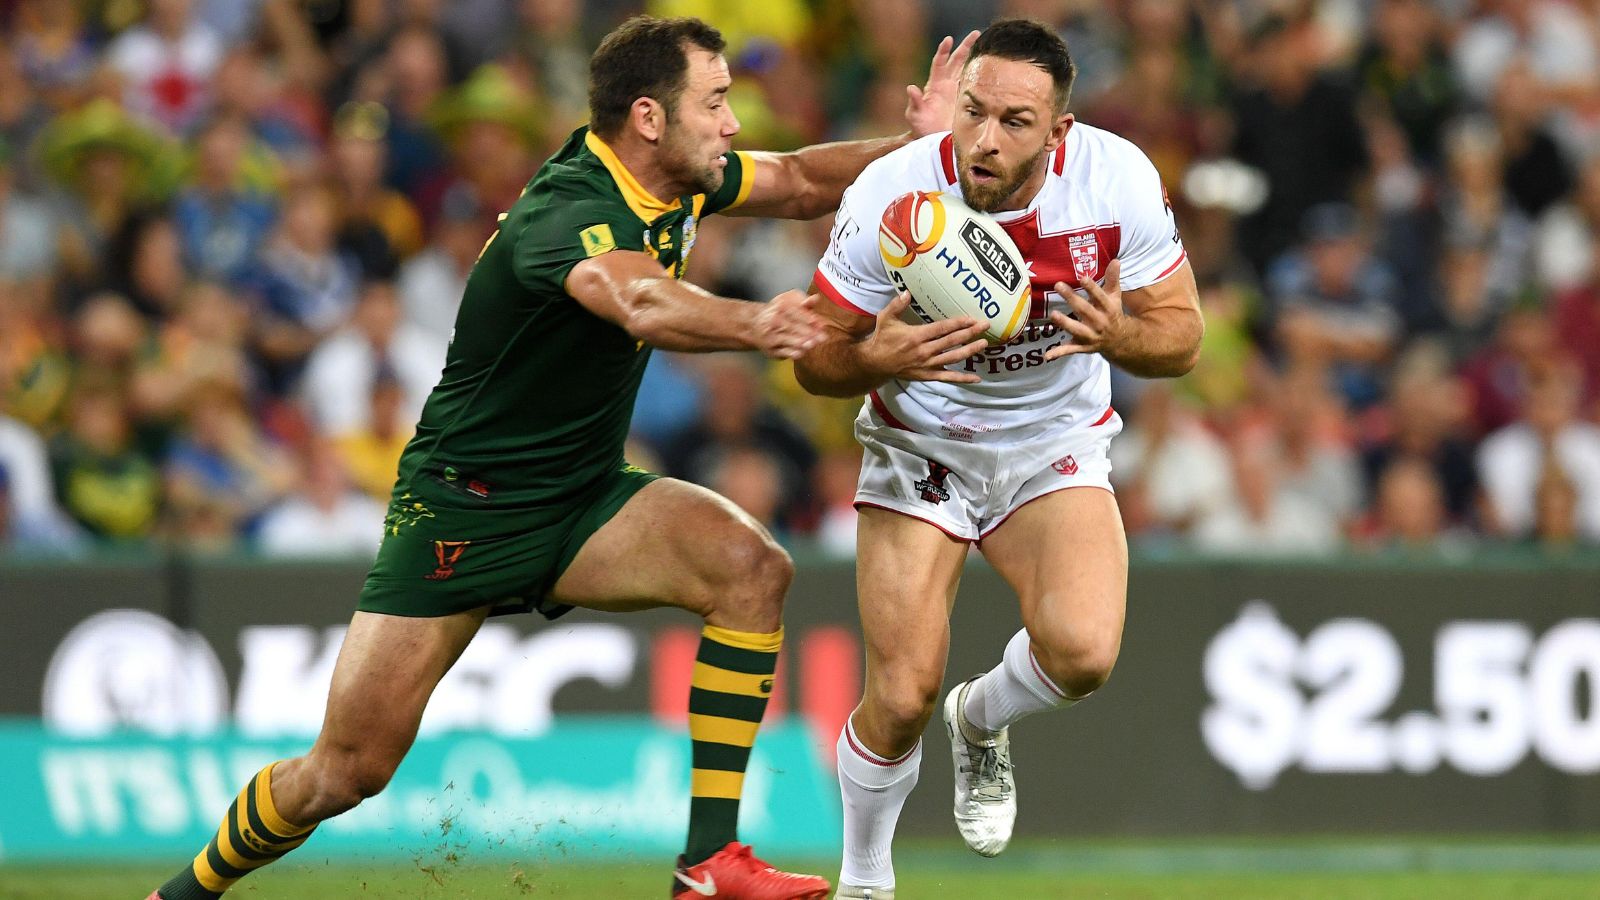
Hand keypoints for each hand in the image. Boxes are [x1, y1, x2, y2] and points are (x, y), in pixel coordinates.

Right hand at [753, 290, 825, 358]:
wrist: (757, 323)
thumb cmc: (780, 312)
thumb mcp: (791, 301)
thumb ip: (805, 302)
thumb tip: (815, 298)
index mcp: (780, 306)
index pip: (795, 312)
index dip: (808, 318)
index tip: (819, 323)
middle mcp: (773, 320)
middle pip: (792, 326)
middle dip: (807, 332)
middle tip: (821, 337)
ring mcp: (770, 335)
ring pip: (785, 339)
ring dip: (799, 342)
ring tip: (811, 344)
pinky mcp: (770, 349)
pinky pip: (781, 352)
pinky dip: (790, 353)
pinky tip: (800, 353)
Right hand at [863, 292, 988, 382]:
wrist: (875, 364)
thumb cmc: (882, 339)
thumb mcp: (885, 319)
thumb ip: (897, 305)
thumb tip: (907, 292)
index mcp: (916, 336)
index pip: (942, 328)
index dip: (958, 323)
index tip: (972, 318)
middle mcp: (924, 351)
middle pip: (951, 341)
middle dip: (970, 333)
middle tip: (985, 326)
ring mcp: (927, 365)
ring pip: (953, 357)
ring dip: (969, 351)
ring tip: (984, 344)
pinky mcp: (928, 375)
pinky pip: (948, 377)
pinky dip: (962, 379)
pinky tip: (976, 379)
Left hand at [905, 31, 979, 137]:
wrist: (934, 139)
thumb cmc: (921, 127)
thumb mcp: (915, 115)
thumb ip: (914, 102)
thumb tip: (910, 88)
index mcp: (934, 85)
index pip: (939, 63)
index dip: (943, 51)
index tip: (949, 39)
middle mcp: (946, 84)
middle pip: (956, 61)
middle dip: (965, 46)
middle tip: (976, 33)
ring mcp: (956, 91)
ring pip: (966, 69)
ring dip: (975, 57)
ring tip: (986, 46)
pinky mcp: (966, 99)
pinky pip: (973, 83)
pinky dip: (980, 75)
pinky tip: (989, 67)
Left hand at [1046, 259, 1127, 360]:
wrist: (1120, 341)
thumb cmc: (1113, 313)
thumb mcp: (1115, 296)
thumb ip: (1113, 279)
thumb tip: (1115, 260)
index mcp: (1108, 309)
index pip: (1100, 297)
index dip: (1092, 288)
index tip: (1082, 277)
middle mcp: (1100, 323)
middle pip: (1085, 310)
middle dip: (1072, 298)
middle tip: (1058, 285)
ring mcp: (1091, 336)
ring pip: (1077, 330)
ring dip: (1065, 323)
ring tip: (1053, 315)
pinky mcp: (1082, 346)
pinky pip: (1070, 350)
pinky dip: (1059, 353)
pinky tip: (1047, 355)